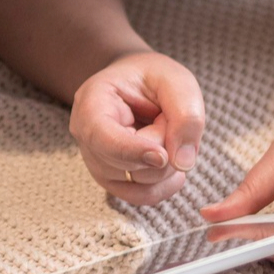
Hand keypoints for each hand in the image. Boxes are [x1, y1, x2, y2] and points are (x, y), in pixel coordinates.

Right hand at [71, 51, 205, 205]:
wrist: (135, 82)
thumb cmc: (152, 77)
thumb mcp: (176, 81)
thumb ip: (186, 115)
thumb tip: (182, 163)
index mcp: (91, 104)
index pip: (102, 138)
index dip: (132, 151)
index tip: (162, 157)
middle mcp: (87, 139)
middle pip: (130, 164)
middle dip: (163, 145)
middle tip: (166, 116)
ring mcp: (97, 163)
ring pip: (140, 184)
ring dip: (166, 163)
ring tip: (163, 133)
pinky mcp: (113, 180)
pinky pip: (142, 196)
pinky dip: (164, 184)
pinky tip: (174, 165)